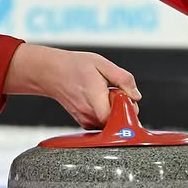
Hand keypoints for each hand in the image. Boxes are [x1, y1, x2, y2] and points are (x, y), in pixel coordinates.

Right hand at [3, 43, 139, 128]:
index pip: (120, 118)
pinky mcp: (84, 122)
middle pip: (118, 121)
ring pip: (111, 123)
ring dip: (113, 109)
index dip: (127, 106)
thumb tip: (136, 96)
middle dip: (122, 106)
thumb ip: (123, 79)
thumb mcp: (102, 64)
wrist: (51, 73)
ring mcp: (86, 120)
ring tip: (102, 94)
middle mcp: (90, 114)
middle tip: (112, 90)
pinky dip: (104, 112)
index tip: (121, 93)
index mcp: (96, 99)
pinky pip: (102, 122)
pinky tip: (97, 99)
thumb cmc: (74, 66)